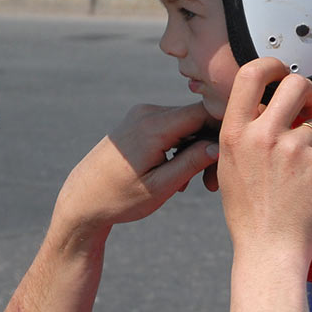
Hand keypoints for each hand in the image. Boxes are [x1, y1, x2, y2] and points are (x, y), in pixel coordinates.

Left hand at [54, 101, 220, 237]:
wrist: (82, 199)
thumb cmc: (120, 198)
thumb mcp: (160, 187)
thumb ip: (191, 163)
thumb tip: (220, 145)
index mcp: (153, 126)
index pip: (205, 112)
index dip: (223, 131)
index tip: (229, 160)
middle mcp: (147, 112)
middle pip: (197, 118)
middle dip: (210, 147)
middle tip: (210, 185)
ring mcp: (142, 115)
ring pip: (186, 124)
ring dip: (196, 150)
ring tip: (192, 184)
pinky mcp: (139, 121)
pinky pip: (172, 128)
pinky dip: (181, 148)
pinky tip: (176, 174)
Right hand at [216, 58, 311, 259]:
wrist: (269, 250)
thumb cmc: (249, 210)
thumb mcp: (230, 164)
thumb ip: (245, 132)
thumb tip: (264, 103)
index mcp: (235, 132)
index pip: (251, 73)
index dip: (271, 65)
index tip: (281, 74)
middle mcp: (262, 135)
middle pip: (296, 83)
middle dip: (309, 93)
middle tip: (309, 110)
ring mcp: (293, 148)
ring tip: (301, 174)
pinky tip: (311, 189)